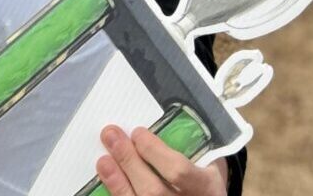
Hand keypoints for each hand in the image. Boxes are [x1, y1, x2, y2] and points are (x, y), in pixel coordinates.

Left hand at [96, 126, 226, 195]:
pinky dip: (118, 194)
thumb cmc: (206, 179)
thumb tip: (150, 123)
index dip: (154, 152)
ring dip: (117, 182)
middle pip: (154, 191)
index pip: (179, 171)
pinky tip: (108, 179)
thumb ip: (189, 147)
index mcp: (206, 187)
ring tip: (103, 161)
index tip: (138, 132)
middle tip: (111, 137)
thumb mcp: (209, 164)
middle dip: (129, 163)